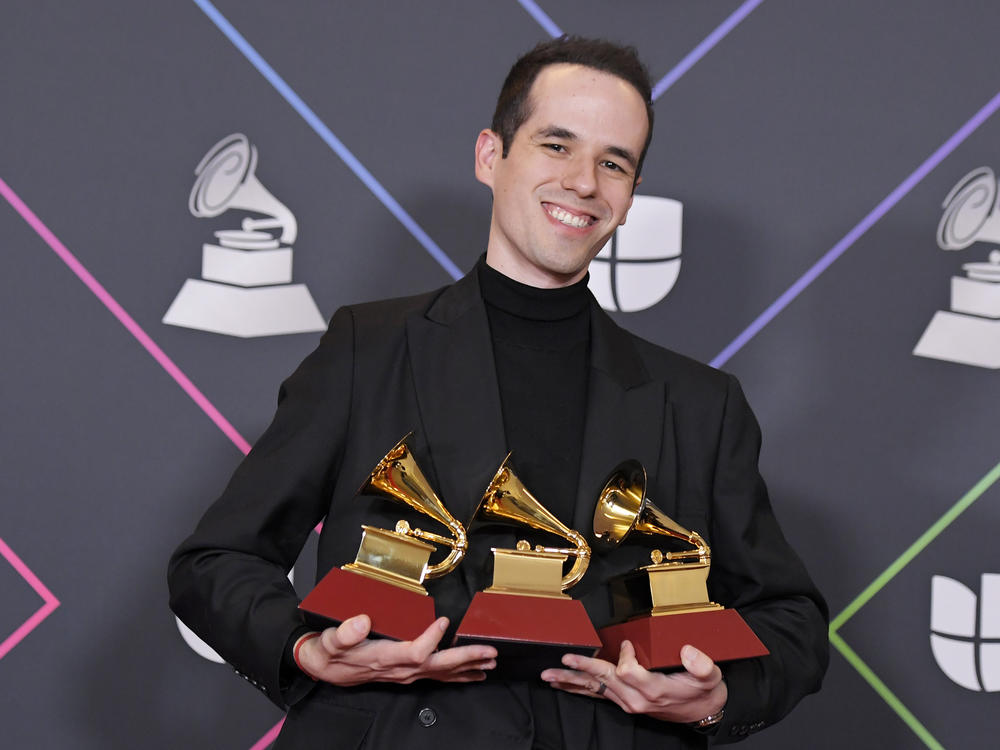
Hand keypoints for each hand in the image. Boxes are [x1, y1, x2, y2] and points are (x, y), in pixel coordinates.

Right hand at [296, 615, 496, 686]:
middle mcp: (399, 669)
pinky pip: (437, 676)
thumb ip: (345, 632)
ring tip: (491, 662)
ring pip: (442, 673)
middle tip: (490, 652)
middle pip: (438, 666)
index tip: (445, 620)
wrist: (324, 668)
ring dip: (468, 666)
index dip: (431, 638)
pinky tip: (475, 673)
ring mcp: (405, 674)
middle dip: (466, 659)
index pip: (414, 652)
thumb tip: (362, 621)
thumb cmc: (329, 651)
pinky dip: (458, 674)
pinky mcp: (407, 673)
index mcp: (384, 658)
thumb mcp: (330, 640)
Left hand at [540, 641, 726, 723]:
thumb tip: (687, 650)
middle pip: (604, 680)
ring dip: (571, 682)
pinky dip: (579, 688)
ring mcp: (629, 702)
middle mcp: (637, 699)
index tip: (626, 643)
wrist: (704, 712)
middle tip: (561, 661)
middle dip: (581, 670)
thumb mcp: (711, 676)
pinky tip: (563, 685)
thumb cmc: (705, 691)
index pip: (629, 671)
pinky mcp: (625, 702)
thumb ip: (701, 665)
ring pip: (596, 689)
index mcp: (655, 690)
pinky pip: (598, 694)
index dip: (625, 655)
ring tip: (548, 676)